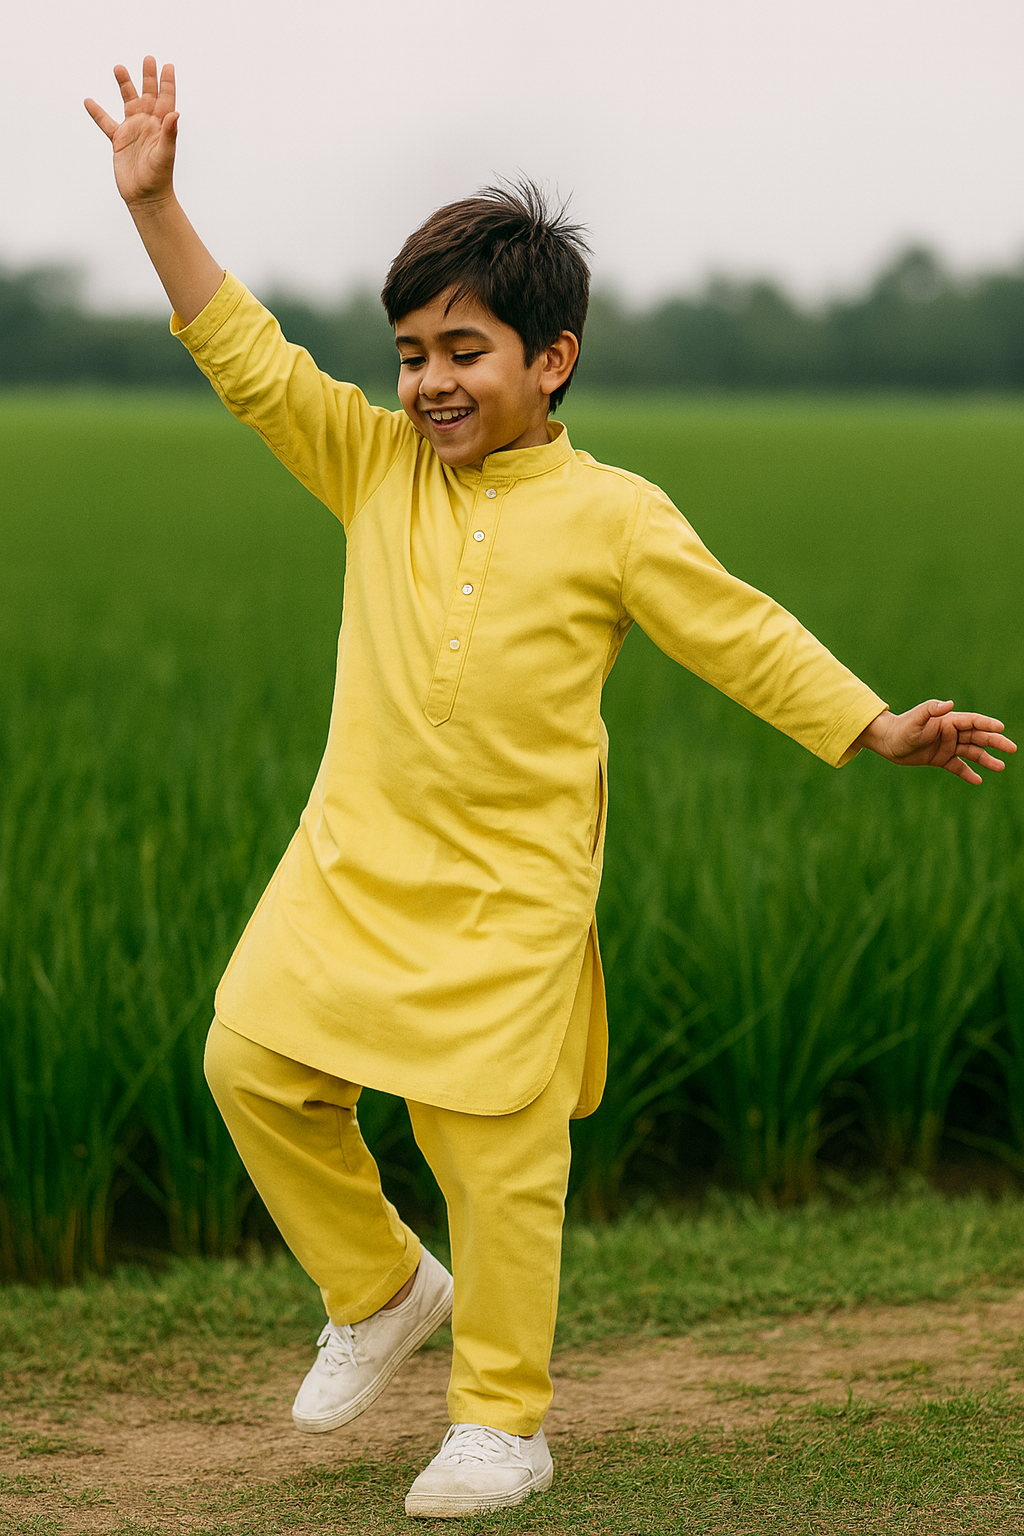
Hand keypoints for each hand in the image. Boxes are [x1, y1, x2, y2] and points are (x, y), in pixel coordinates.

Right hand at [85, 57, 177, 206]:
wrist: (145, 197)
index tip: (167, 66)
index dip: (167, 83)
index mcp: (161, 126)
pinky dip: (97, 112)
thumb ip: (169, 132)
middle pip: (148, 95)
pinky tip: (89, 101)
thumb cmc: (159, 177)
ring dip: (124, 85)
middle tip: (148, 58)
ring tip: (118, 68)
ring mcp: (133, 131)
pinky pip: (106, 122)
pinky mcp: (119, 140)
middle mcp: (148, 125)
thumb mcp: (165, 153)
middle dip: (148, 77)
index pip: (166, 100)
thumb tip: (176, 113)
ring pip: (128, 102)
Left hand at [854, 700, 1016, 785]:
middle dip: (995, 742)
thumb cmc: (901, 727)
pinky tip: (978, 780)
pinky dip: (968, 773)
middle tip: (1012, 749)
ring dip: (986, 759)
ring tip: (1000, 767)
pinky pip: (958, 767)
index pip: (972, 722)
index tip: (1001, 728)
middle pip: (978, 737)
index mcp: (948, 721)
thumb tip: (950, 704)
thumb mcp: (916, 718)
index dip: (987, 724)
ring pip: (972, 753)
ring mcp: (947, 746)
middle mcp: (951, 733)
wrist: (887, 742)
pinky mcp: (941, 759)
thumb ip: (932, 710)